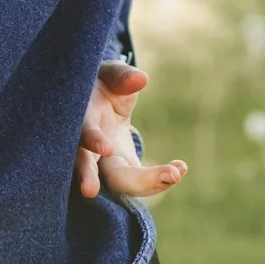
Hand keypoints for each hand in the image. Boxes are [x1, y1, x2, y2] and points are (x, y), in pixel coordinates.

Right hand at [75, 61, 187, 199]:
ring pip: (120, 182)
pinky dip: (160, 178)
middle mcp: (89, 149)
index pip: (83, 133)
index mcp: (84, 120)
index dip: (93, 140)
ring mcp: (106, 164)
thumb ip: (122, 77)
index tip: (106, 148)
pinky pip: (139, 180)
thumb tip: (140, 78)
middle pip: (97, 169)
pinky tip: (181, 167)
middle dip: (117, 178)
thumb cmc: (103, 85)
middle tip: (129, 188)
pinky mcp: (123, 169)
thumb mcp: (110, 75)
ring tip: (175, 174)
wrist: (100, 102)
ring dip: (146, 184)